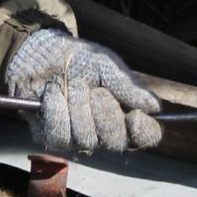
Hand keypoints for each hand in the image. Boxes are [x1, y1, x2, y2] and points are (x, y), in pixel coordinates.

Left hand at [7, 30, 161, 154]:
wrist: (42, 55)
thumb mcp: (106, 65)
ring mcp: (79, 138)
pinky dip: (56, 109)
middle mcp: (105, 132)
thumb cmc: (78, 60)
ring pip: (86, 138)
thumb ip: (127, 86)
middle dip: (104, 111)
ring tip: (70, 87)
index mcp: (125, 113)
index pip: (146, 135)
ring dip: (77, 105)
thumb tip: (154, 107)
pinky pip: (61, 135)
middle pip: (115, 141)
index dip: (143, 130)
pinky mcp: (54, 138)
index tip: (135, 116)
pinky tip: (52, 95)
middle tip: (93, 90)